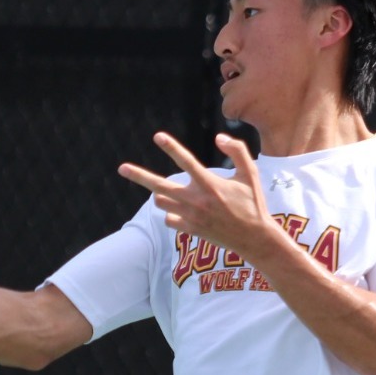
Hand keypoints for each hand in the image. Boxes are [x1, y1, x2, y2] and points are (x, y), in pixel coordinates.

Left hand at [119, 132, 280, 261]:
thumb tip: (218, 137)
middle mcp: (197, 200)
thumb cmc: (253, 203)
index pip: (186, 161)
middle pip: (160, 186)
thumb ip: (238, 151)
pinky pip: (169, 219)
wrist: (254, 238)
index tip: (157, 136)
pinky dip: (171, 212)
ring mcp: (191, 217)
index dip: (171, 147)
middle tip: (121, 168)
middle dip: (139, 176)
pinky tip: (182, 210)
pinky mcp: (190, 230)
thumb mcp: (251, 174)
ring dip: (161, 193)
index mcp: (211, 184)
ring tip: (167, 190)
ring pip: (161, 201)